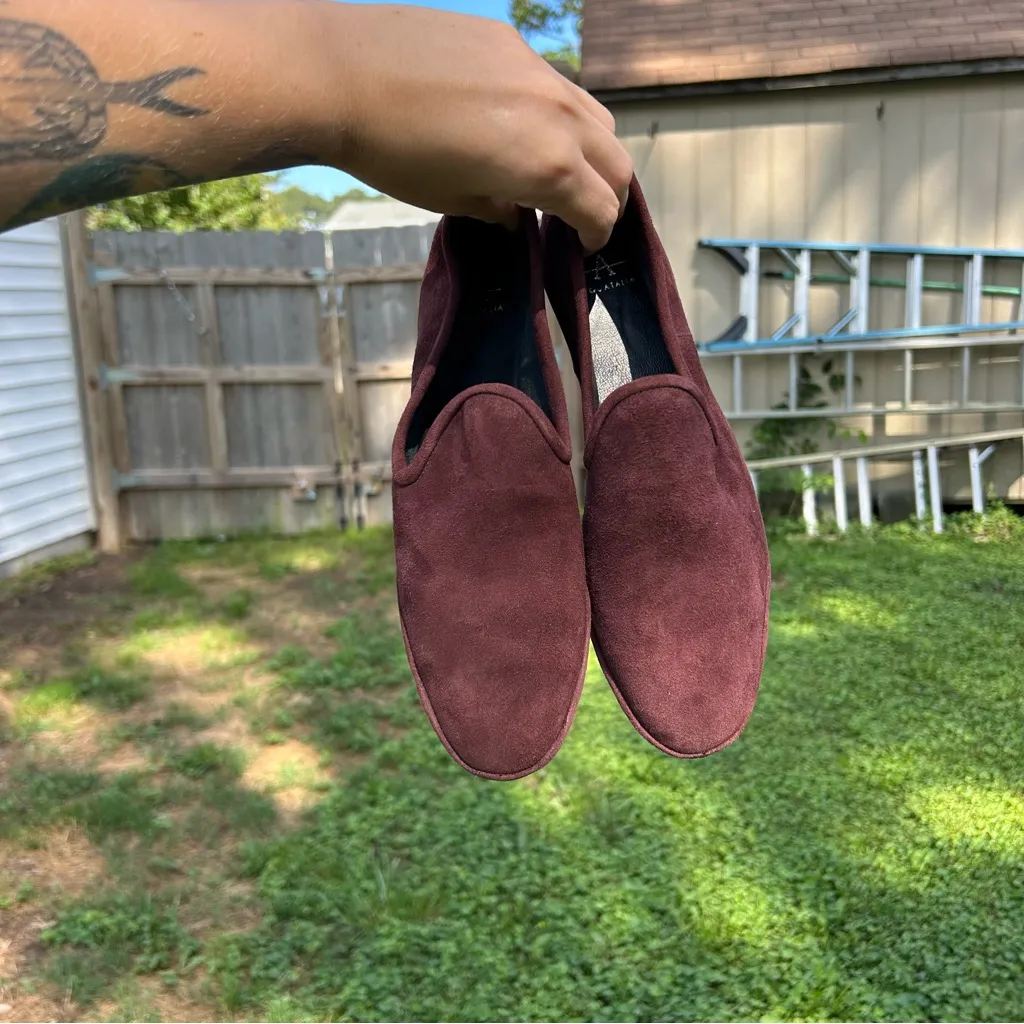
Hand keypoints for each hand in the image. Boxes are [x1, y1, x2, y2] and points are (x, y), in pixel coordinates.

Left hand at [327, 4, 631, 251]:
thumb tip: (519, 214)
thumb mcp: (452, 200)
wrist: (342, 74)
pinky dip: (557, 115)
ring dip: (591, 151)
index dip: (597, 236)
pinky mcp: (513, 44)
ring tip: (558, 168)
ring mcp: (539, 72)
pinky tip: (517, 124)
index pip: (601, 209)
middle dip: (608, 196)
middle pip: (616, 163)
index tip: (583, 246)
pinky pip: (556, 85)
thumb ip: (500, 210)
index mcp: (548, 166)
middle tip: (581, 215)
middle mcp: (559, 116)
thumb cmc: (393, 154)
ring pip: (595, 117)